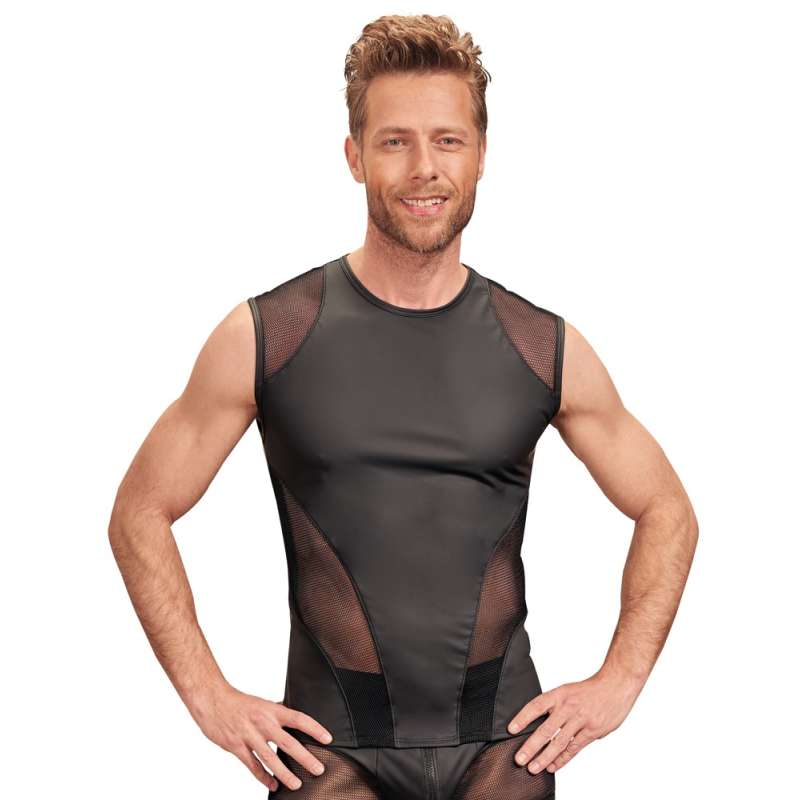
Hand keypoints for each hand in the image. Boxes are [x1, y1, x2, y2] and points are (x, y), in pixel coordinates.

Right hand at [188, 683, 332, 791]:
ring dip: (285, 773)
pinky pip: (253, 766)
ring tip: (297, 784)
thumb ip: (276, 712)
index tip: (328, 738)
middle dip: (305, 758)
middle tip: (319, 769)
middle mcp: (263, 723)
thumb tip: (291, 717)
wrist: (212, 701)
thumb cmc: (238, 702)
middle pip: (288, 743)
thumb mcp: (261, 703)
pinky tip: (273, 785)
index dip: (315, 728)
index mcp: (272, 710)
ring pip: (271, 759)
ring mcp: (249, 736)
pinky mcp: (236, 747)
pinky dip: (263, 777)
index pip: (299, 719)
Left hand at [506, 670, 642, 774]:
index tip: (511, 729)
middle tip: (519, 759)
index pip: (536, 706)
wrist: (615, 685)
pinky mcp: (592, 731)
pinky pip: (574, 748)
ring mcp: (580, 720)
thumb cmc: (589, 690)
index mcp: (559, 694)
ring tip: (533, 768)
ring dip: (545, 757)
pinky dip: (563, 759)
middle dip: (531, 746)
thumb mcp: (568, 691)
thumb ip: (555, 706)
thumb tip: (538, 721)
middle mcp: (568, 707)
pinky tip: (553, 766)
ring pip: (559, 742)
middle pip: (545, 729)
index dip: (522, 717)